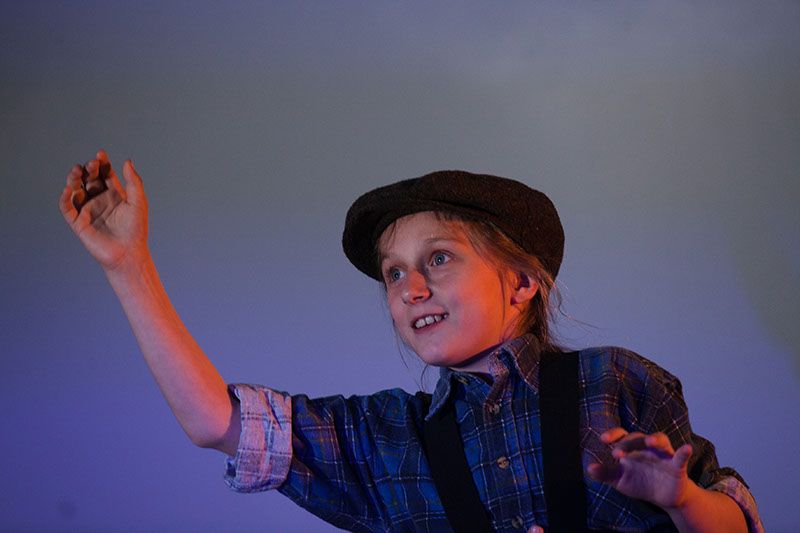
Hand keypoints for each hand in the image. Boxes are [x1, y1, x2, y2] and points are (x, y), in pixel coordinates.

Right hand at [59, 150, 148, 272]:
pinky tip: (68, 189)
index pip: (104, 174)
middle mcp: (99, 200)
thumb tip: (127, 161)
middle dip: (89, 169)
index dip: (101, 164)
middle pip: (89, 179)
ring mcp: (88, 210)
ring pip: (76, 190)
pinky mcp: (79, 223)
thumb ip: (133, 182)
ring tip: (78, 170)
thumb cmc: (136, 229)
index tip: (100, 155)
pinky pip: (67, 209)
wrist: (129, 253)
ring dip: (74, 179)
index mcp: (114, 194)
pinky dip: (65, 199)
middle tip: (91, 164)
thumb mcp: (138, 202)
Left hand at [587, 428, 692, 509]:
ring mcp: (662, 454)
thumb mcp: (620, 480)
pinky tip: (686, 448)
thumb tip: (589, 468)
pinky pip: (681, 456)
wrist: (663, 498)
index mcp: (631, 448)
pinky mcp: (677, 465)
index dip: (612, 435)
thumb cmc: (639, 482)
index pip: (621, 435)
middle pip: (637, 438)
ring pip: (659, 440)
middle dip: (627, 444)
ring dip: (655, 439)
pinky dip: (684, 452)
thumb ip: (605, 473)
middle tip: (617, 454)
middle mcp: (646, 447)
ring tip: (651, 441)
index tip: (603, 439)